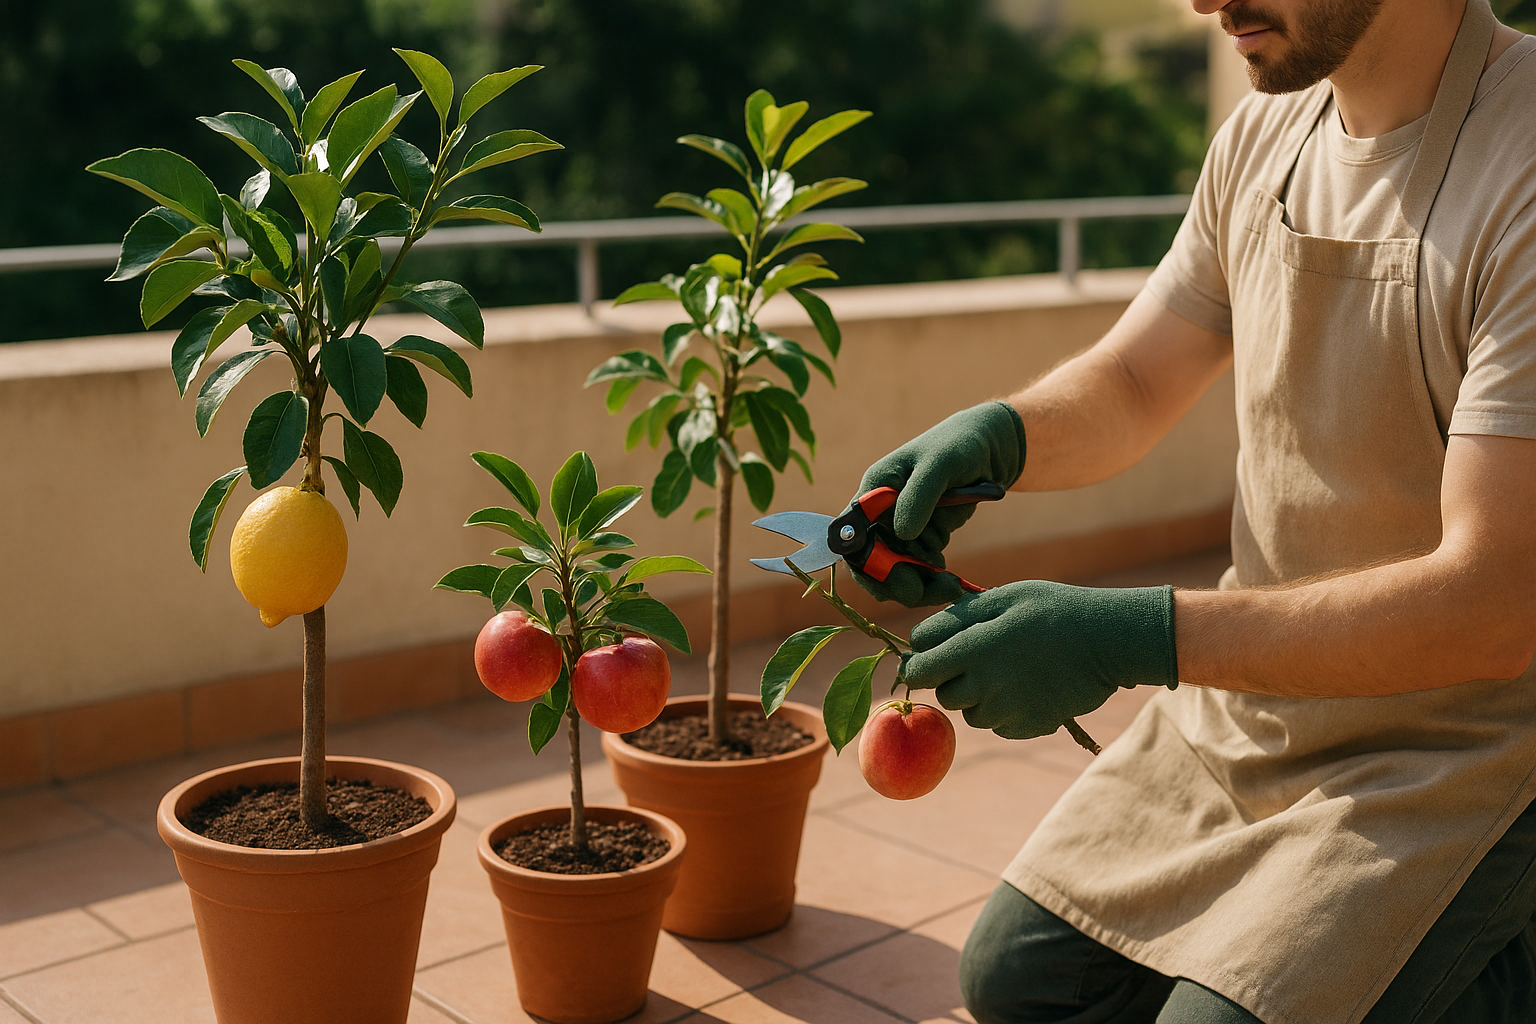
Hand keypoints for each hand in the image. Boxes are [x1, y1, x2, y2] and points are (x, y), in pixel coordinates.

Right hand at [851, 401, 1026, 605]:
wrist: (990, 447)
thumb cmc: (959, 445)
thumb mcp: (940, 464)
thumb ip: (919, 495)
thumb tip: (901, 533)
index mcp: (875, 490)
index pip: (853, 536)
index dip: (866, 564)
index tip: (894, 581)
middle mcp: (881, 512)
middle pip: (873, 562)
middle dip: (897, 583)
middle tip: (929, 592)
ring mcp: (901, 527)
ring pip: (897, 572)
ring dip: (920, 587)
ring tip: (953, 588)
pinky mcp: (921, 537)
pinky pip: (919, 570)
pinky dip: (934, 581)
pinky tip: (954, 581)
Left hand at [901, 581, 1177, 738]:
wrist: (1108, 639)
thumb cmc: (1052, 609)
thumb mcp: (1002, 598)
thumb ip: (956, 619)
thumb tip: (917, 640)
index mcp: (971, 648)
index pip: (918, 670)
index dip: (918, 662)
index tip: (928, 655)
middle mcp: (984, 685)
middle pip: (944, 695)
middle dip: (952, 678)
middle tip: (980, 657)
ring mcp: (1007, 710)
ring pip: (971, 713)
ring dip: (979, 696)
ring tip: (1010, 669)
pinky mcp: (1029, 726)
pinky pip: (999, 725)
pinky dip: (1005, 711)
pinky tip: (1028, 687)